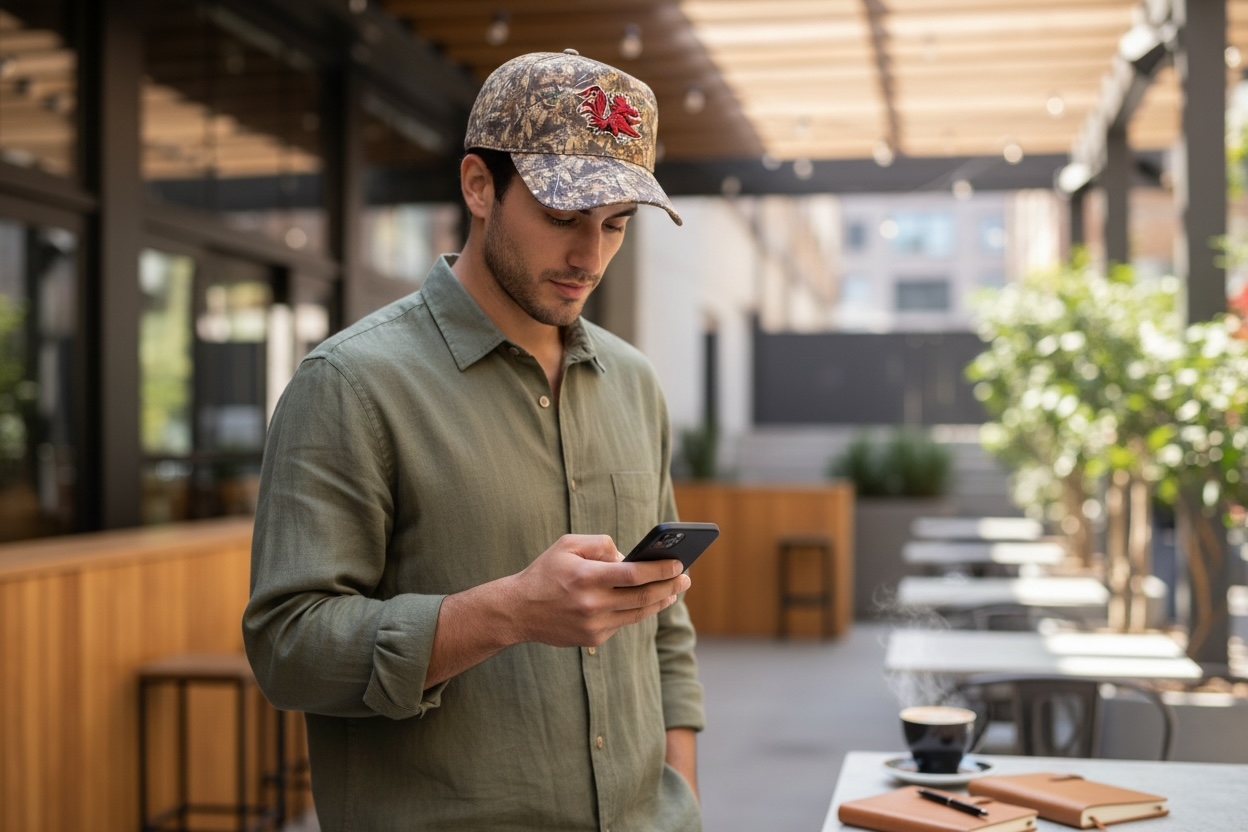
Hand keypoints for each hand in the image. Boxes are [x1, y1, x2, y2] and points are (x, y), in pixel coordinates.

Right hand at [503, 534, 690, 647]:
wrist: (518, 610)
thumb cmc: (545, 572)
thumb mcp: (567, 545)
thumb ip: (601, 544)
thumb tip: (629, 557)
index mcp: (586, 576)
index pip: (633, 574)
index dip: (660, 570)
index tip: (679, 564)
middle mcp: (592, 604)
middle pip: (643, 597)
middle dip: (670, 587)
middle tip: (686, 578)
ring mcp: (593, 625)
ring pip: (638, 614)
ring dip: (660, 602)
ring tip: (674, 591)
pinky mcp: (592, 638)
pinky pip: (623, 623)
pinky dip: (637, 611)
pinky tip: (648, 601)